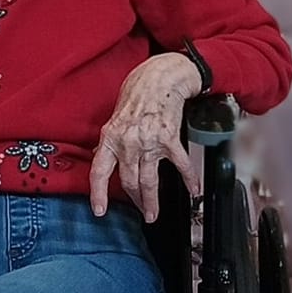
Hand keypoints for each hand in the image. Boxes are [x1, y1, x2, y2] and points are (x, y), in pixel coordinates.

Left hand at [89, 53, 200, 221]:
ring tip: (153, 214)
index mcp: (111, 137)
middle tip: (141, 213)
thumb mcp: (114, 118)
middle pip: (129, 181)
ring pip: (149, 181)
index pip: (99, 171)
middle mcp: (128, 143)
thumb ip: (111, 141)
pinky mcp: (169, 139)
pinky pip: (180, 166)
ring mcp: (149, 143)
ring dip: (151, 201)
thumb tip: (104, 158)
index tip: (99, 210)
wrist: (159, 78)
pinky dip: (189, 180)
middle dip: (135, 201)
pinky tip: (193, 191)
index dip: (98, 193)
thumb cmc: (137, 93)